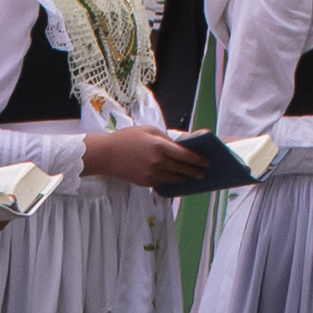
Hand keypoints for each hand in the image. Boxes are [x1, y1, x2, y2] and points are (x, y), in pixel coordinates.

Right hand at [82, 126, 214, 188]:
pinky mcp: (145, 182)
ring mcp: (152, 174)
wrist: (106, 155)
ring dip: (183, 177)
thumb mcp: (148, 130)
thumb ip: (166, 138)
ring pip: (173, 178)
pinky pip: (162, 182)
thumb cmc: (127, 138)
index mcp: (160, 146)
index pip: (185, 155)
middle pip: (182, 169)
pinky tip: (174, 179)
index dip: (198, 159)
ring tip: (190, 177)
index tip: (206, 161)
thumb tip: (180, 146)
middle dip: (194, 171)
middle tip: (202, 173)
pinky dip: (169, 180)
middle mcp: (158, 162)